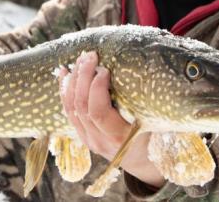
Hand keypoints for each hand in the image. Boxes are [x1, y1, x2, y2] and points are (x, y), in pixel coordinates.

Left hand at [58, 51, 165, 187]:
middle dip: (83, 76)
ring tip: (78, 60)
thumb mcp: (154, 125)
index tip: (105, 69)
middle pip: (81, 106)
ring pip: (71, 108)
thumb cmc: (154, 139)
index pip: (98, 112)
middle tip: (90, 56)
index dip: (97, 88)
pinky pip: (68, 111)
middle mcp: (99, 141)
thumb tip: (148, 73)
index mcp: (119, 138)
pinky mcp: (82, 135)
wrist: (143, 163)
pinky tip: (64, 74)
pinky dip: (64, 90)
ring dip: (73, 80)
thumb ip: (146, 106)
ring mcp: (88, 139)